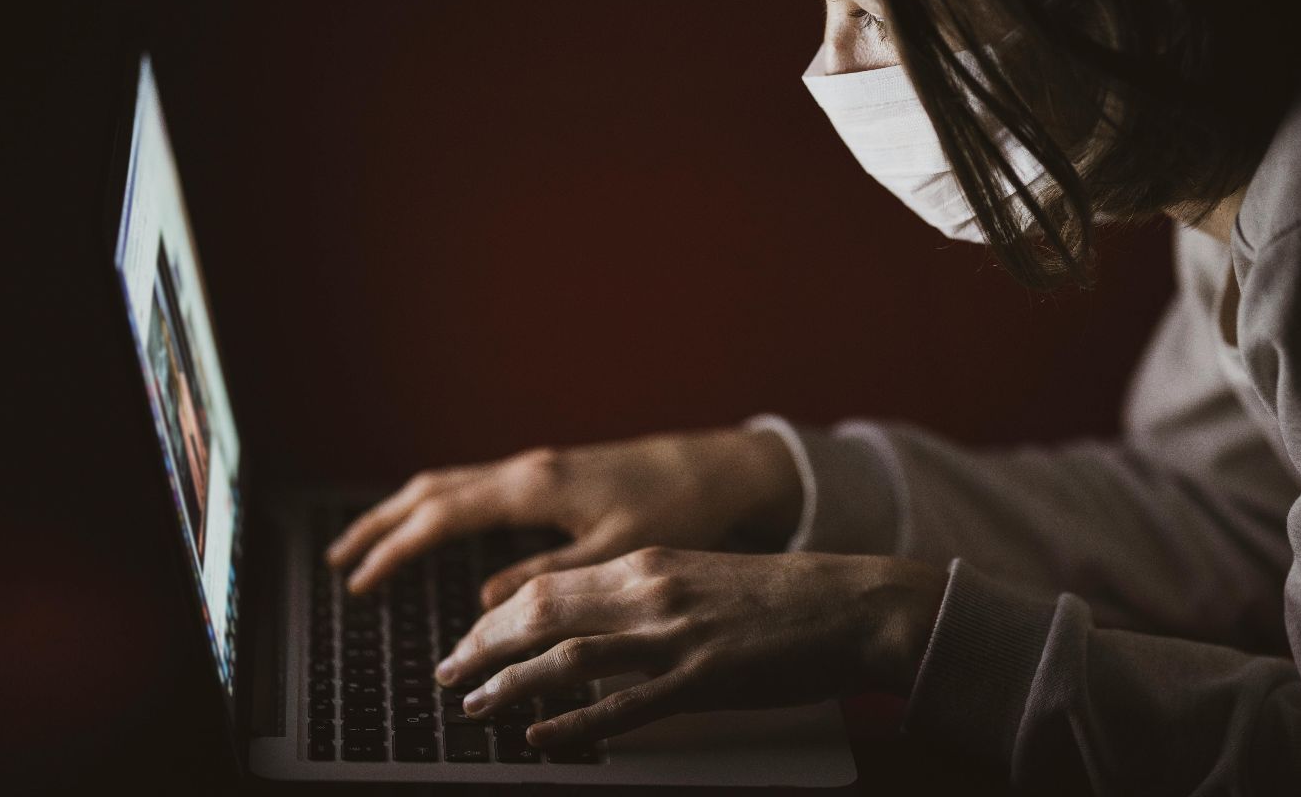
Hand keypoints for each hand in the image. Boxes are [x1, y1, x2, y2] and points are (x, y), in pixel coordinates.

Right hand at [325, 429, 802, 598]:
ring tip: (371, 545)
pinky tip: (437, 528)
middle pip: (432, 491)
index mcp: (535, 487)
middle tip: (339, 562)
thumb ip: (549, 579)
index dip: (395, 550)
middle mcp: (528, 469)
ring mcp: (538, 468)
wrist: (722, 469)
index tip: (360, 582)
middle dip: (381, 525)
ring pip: (451, 483)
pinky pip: (476, 486)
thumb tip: (486, 600)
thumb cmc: (679, 508)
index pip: (441, 516)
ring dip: (405, 512)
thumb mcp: (617, 553)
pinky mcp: (552, 475)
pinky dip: (440, 506)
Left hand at [436, 548, 946, 748]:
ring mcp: (674, 638)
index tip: (466, 639)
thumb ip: (644, 595)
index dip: (493, 616)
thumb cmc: (782, 598)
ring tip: (475, 706)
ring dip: (510, 684)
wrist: (853, 606)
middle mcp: (651, 592)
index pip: (546, 585)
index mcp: (648, 564)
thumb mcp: (700, 578)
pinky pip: (620, 706)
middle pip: (540, 614)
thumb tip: (588, 624)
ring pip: (567, 657)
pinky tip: (539, 737)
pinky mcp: (701, 681)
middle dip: (482, 645)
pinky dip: (571, 723)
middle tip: (448, 673)